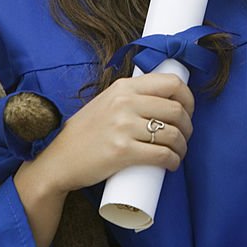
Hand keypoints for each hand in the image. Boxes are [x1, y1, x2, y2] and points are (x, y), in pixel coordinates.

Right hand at [20, 72, 194, 195]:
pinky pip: (161, 154)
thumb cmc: (85, 133)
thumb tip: (164, 98)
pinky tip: (173, 163)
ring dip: (182, 146)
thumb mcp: (107, 101)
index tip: (188, 111)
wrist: (58, 160)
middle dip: (187, 126)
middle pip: (176, 109)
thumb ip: (130, 96)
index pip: (171, 83)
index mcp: (124, 87)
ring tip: (178, 152)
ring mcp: (123, 126)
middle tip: (184, 137)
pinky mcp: (122, 151)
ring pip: (172, 133)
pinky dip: (173, 161)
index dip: (188, 98)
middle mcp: (125, 102)